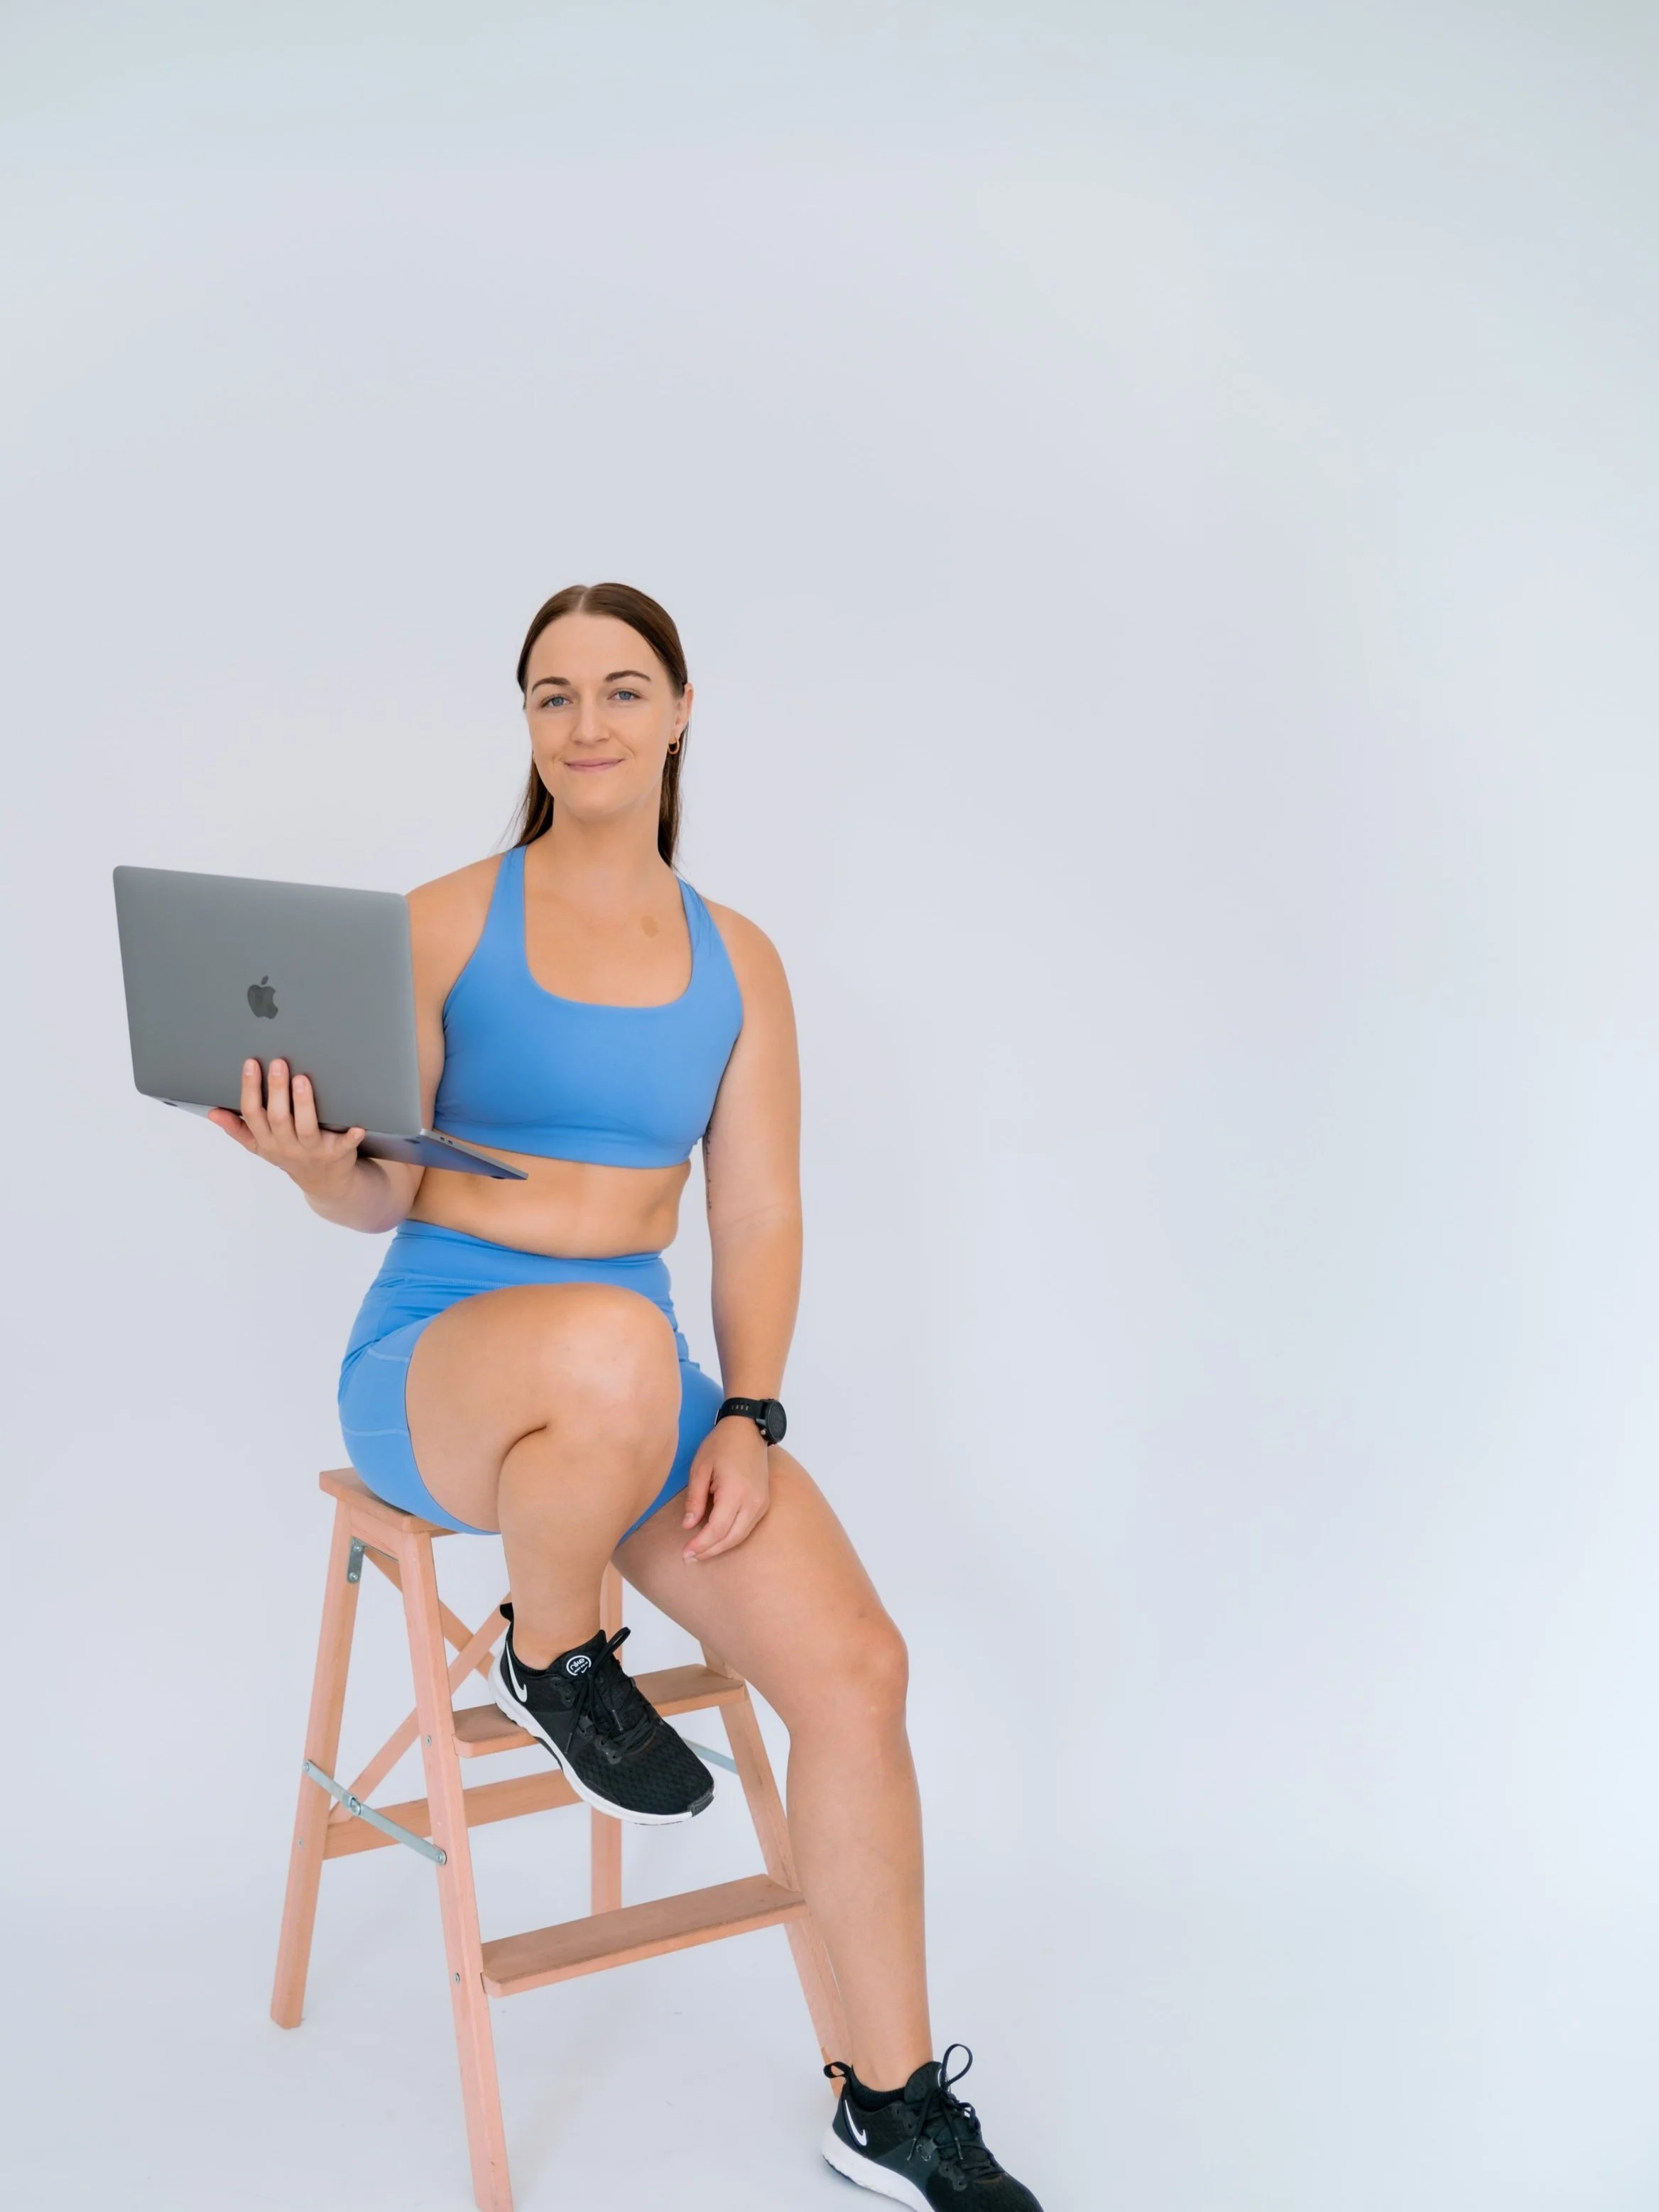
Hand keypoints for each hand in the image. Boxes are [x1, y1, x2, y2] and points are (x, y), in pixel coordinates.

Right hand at [208, 1057, 365, 1199]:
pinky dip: (350, 1136)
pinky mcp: (337, 1154)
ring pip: (305, 1127)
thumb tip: (213, 1112)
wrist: (325, 1184)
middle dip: (277, 1090)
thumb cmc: (290, 1155)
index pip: (252, 1113)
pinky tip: (357, 1126)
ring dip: (304, 1104)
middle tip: (279, 1063)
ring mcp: (312, 1151)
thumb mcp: (261, 1146)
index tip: (251, 1063)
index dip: (250, 1089)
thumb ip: (238, 1129)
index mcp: (266, 1141)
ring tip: (303, 1079)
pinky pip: (344, 1145)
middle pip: (278, 1117)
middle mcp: (287, 1146)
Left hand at [680, 1415, 771, 1562]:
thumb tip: (688, 1526)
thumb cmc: (721, 1444)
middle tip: (689, 1559)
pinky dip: (731, 1537)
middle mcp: (752, 1501)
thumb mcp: (700, 1468)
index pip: (717, 1529)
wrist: (748, 1429)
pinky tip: (717, 1539)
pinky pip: (747, 1527)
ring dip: (720, 1547)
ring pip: (740, 1536)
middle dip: (709, 1551)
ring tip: (700, 1553)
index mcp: (735, 1492)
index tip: (685, 1553)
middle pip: (730, 1538)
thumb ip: (695, 1499)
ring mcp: (761, 1503)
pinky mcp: (763, 1502)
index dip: (700, 1545)